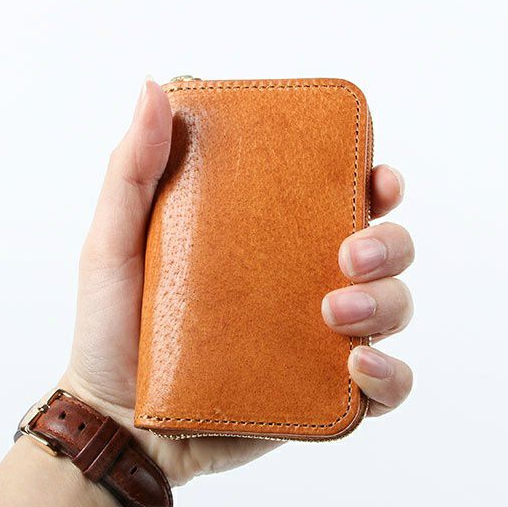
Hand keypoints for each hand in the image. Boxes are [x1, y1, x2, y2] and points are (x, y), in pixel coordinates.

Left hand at [62, 79, 414, 485]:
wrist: (120, 418)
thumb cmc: (115, 328)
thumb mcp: (114, 241)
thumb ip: (132, 169)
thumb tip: (153, 88)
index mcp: (268, 241)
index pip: (341, 200)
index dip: (373, 183)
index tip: (374, 179)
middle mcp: (301, 283)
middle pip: (385, 251)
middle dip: (388, 243)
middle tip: (348, 254)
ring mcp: (316, 338)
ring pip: (393, 309)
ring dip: (387, 303)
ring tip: (334, 312)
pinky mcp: (321, 390)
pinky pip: (385, 385)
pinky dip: (390, 376)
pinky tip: (358, 365)